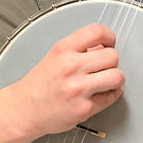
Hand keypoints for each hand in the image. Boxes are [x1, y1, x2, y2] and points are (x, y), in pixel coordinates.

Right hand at [13, 23, 123, 137]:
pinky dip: (110, 95)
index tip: (109, 43)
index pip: (97, 32)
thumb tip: (103, 47)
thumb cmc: (39, 84)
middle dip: (112, 61)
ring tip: (106, 80)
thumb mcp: (55, 56)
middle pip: (112, 56)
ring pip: (117, 76)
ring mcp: (78, 89)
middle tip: (104, 66)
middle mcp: (71, 67)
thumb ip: (79, 48)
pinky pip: (111, 97)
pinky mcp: (84, 108)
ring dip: (115, 78)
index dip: (109, 37)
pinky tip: (101, 93)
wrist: (24, 109)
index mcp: (63, 50)